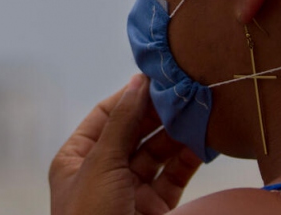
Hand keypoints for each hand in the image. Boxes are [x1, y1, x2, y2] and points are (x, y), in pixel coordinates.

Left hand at [49, 74, 202, 214]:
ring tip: (199, 112)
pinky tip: (204, 142)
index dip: (131, 97)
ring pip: (157, 154)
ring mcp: (129, 191)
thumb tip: (137, 82)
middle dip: (158, 114)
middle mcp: (102, 172)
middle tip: (185, 92)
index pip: (106, 116)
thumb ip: (123, 123)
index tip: (157, 78)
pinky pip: (173, 177)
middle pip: (134, 133)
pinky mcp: (154, 209)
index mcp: (76, 159)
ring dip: (177, 135)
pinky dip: (188, 160)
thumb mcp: (101, 164)